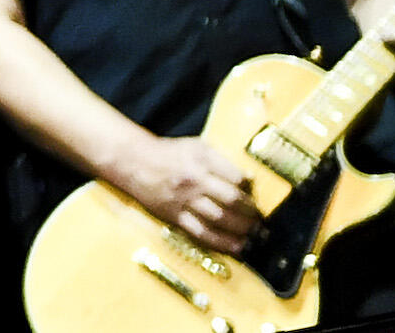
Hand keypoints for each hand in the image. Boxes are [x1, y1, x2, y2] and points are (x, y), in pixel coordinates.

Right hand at [116, 134, 263, 254]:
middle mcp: (194, 180)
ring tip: (254, 235)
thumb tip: (249, 178)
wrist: (134, 161)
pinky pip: (202, 233)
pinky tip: (236, 247)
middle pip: (231, 200)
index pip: (236, 177)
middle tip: (260, 220)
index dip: (250, 189)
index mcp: (202, 159)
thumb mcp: (196, 146)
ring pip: (219, 219)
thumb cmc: (169, 152)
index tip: (256, 196)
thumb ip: (222, 160)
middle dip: (251, 213)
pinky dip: (221, 243)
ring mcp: (184, 200)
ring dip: (241, 230)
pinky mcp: (175, 216)